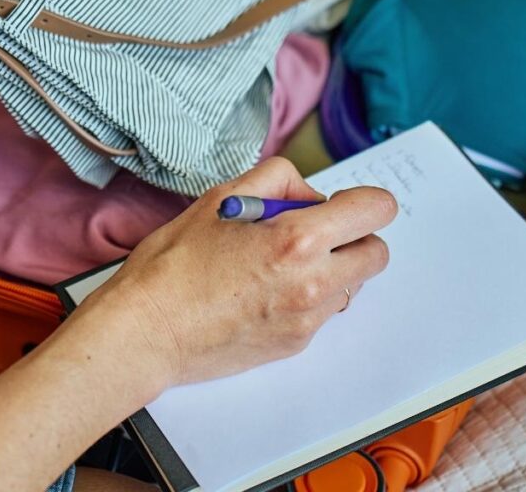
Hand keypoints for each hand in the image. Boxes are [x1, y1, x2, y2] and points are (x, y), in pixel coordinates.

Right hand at [90, 157, 395, 388]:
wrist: (148, 331)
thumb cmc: (174, 265)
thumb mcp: (220, 198)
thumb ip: (275, 181)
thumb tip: (307, 194)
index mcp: (297, 240)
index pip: (376, 210)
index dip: (361, 200)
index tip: (339, 204)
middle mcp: (313, 283)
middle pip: (376, 253)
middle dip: (352, 237)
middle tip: (309, 233)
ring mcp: (307, 319)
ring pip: (351, 284)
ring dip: (331, 268)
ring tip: (278, 265)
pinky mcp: (296, 344)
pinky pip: (323, 311)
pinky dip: (307, 296)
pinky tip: (263, 291)